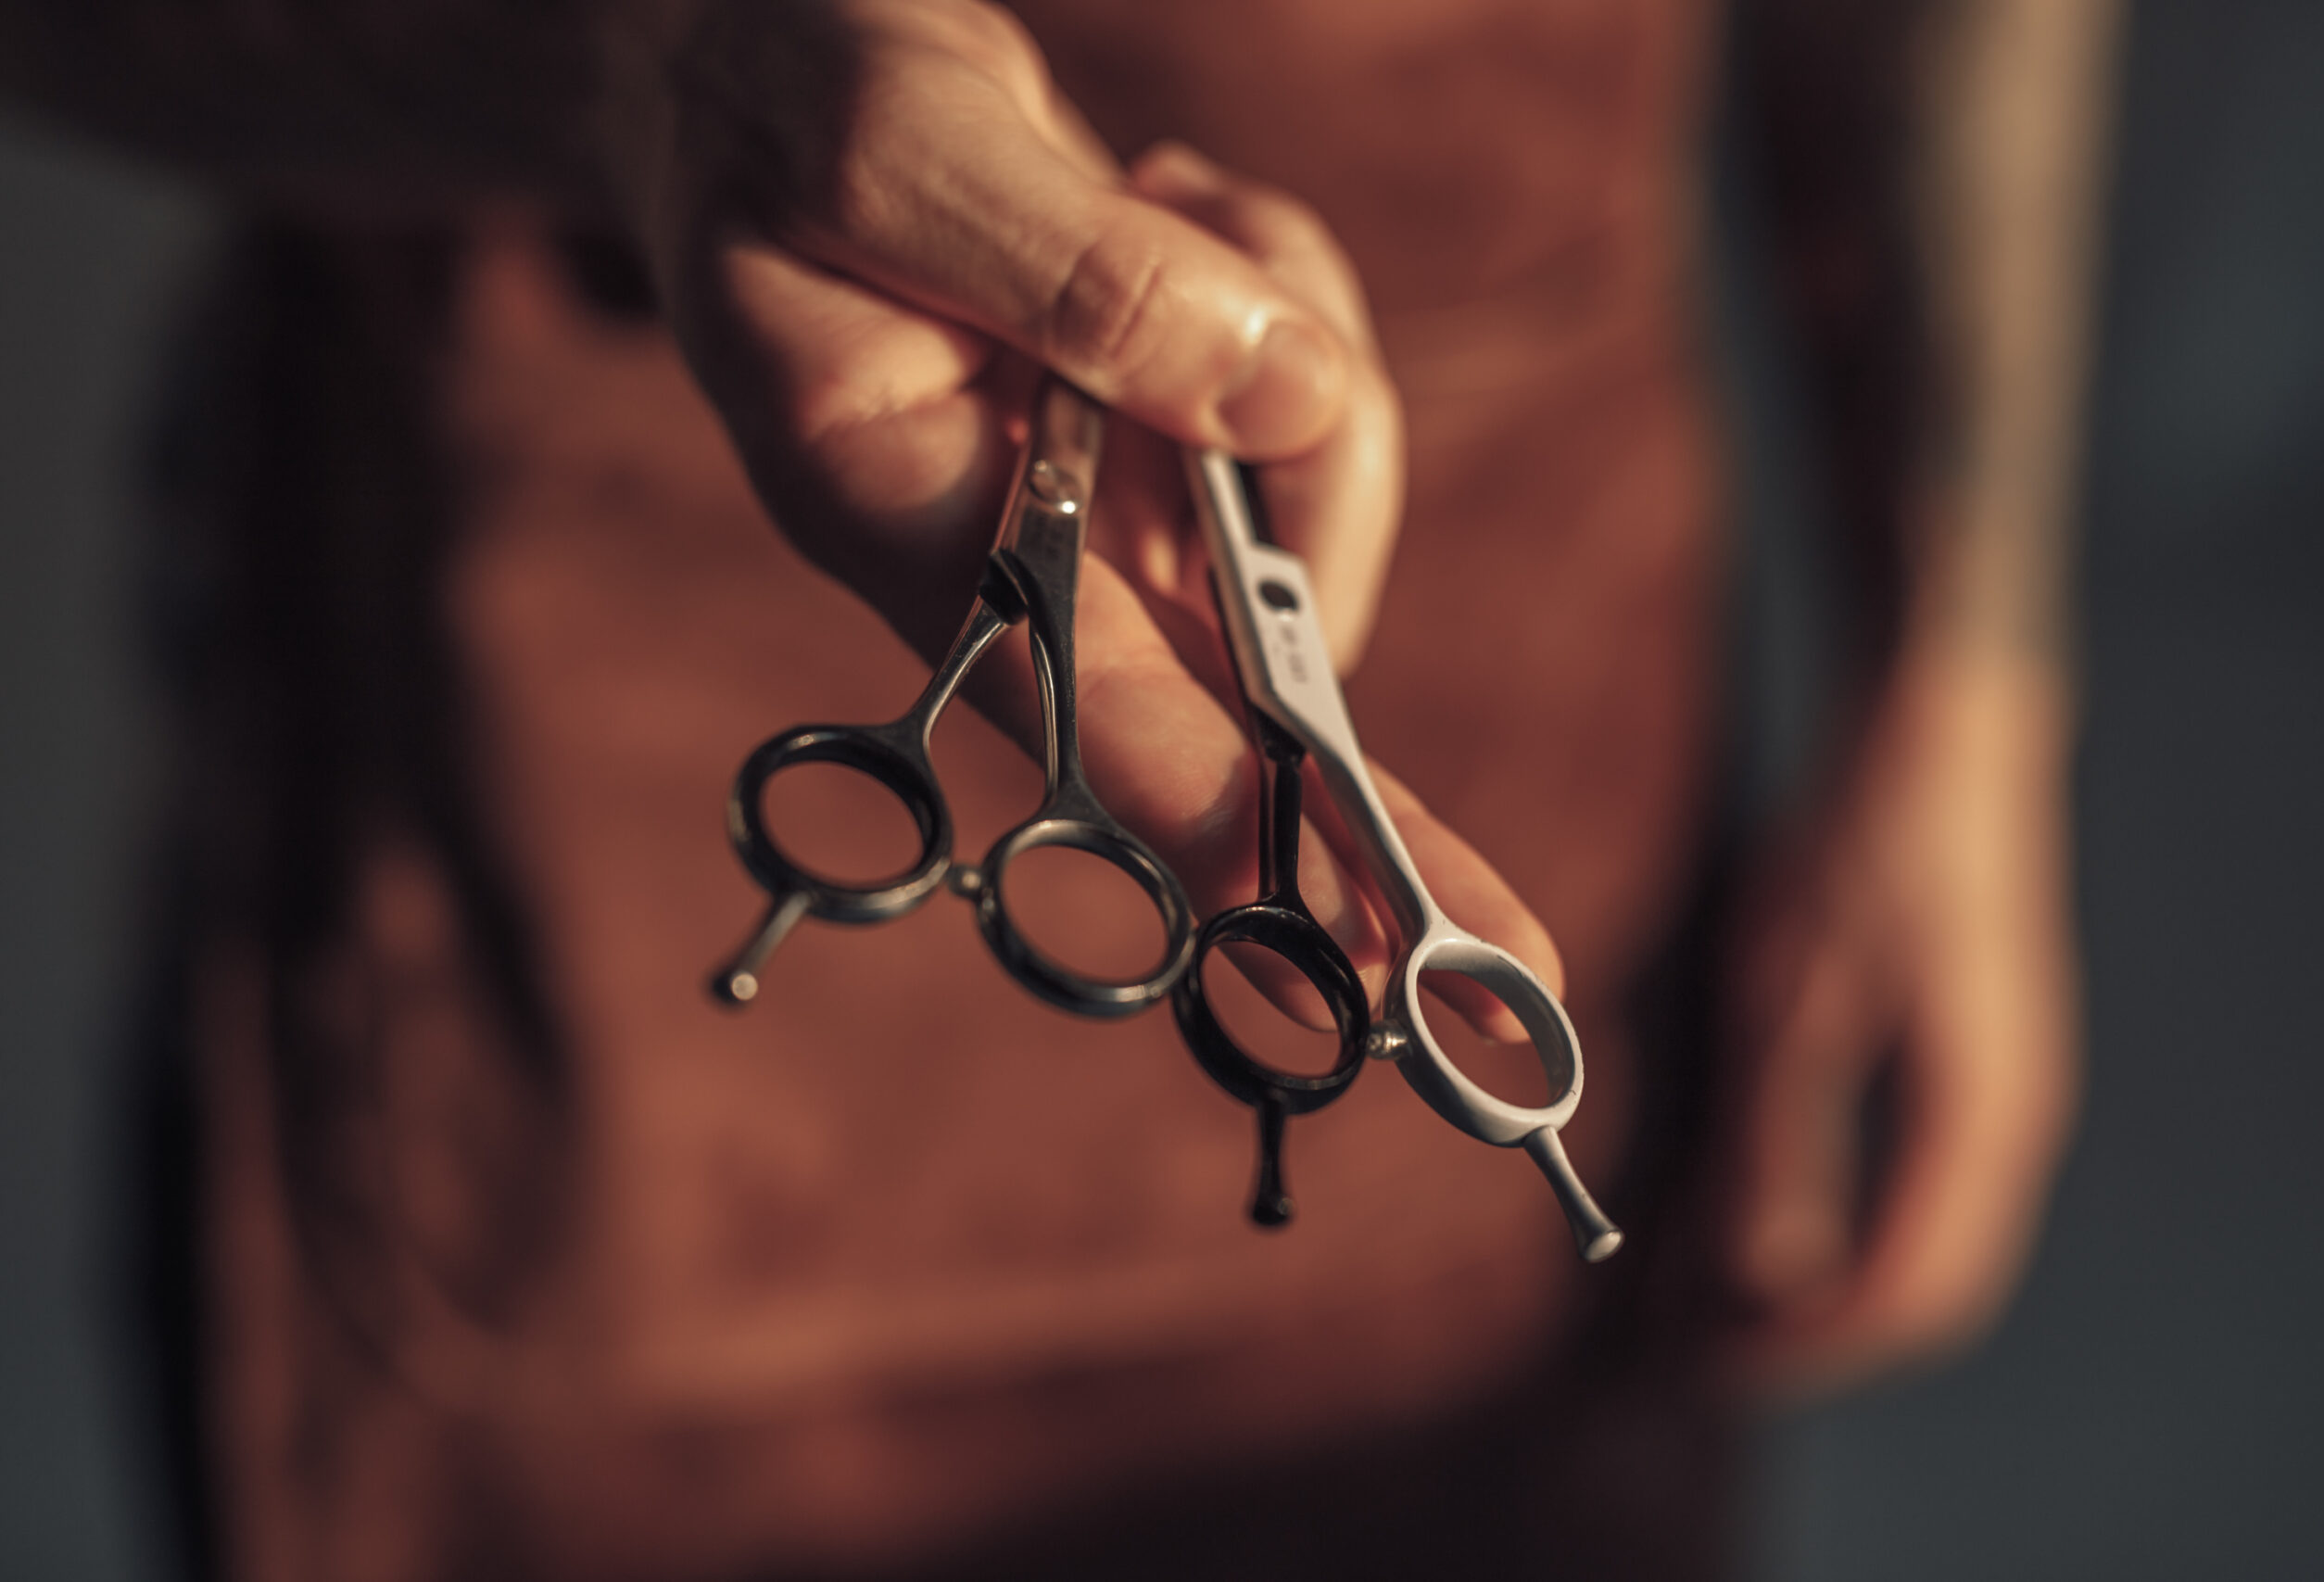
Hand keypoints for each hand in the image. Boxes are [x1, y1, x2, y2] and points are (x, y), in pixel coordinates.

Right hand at [600, 0, 1558, 1027]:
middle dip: (1362, 819)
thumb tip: (1284, 402)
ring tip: (1158, 184)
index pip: (1075, 704)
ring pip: (1309, 501)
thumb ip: (1078, 275)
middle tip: (1522, 963)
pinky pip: (1309, 395)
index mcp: (899, 509)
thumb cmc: (778, 97)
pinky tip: (1166, 192)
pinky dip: (1282, 278)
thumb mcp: (897, 145)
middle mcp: (1016, 546)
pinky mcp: (1164, 434)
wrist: (765, 51)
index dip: (1217, 827)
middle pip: (1227, 702)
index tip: (1340, 961)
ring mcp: (1104, 499)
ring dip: (1300, 335)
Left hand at [1719, 650, 2081, 1397]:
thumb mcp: (1793, 1002)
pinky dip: (1812, 1208)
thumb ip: (1774, 1144)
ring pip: (1899, 1233)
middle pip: (1910, 1284)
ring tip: (1683, 1286)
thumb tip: (1752, 1279)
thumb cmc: (1863, 852)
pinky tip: (1731, 1195)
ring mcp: (1987, 1093)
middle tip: (1675, 1343)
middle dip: (1793, 1328)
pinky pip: (1891, 1176)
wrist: (1934, 729)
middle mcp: (2000, 1127)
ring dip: (1798, 1274)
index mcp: (1975, 1124)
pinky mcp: (1957, 1060)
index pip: (1900, 1295)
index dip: (1796, 1349)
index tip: (1691, 1365)